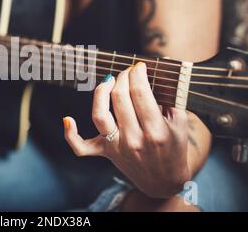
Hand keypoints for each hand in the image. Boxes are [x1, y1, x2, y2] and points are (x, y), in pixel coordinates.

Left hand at [63, 62, 190, 197]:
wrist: (164, 182)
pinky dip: (70, 134)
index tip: (139, 67)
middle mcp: (133, 140)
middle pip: (119, 98)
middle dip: (123, 77)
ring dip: (101, 91)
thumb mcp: (180, 123)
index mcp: (156, 131)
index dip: (137, 74)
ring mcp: (116, 147)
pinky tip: (67, 119)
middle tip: (128, 72)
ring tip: (109, 80)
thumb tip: (160, 64)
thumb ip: (171, 95)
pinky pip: (80, 147)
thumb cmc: (174, 147)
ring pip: (99, 114)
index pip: (140, 93)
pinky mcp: (105, 153)